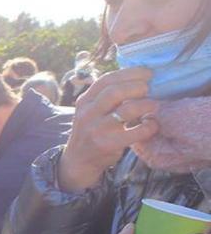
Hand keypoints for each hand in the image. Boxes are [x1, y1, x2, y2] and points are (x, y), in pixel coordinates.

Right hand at [58, 68, 159, 191]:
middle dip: (137, 87)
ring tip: (154, 105)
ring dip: (146, 105)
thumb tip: (137, 79)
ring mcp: (97, 129)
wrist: (79, 160)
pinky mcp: (109, 144)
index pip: (106, 80)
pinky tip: (152, 124)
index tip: (147, 73)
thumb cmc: (92, 131)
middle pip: (115, 92)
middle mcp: (88, 113)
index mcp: (85, 101)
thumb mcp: (90, 110)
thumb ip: (105, 96)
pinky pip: (136, 132)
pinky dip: (150, 126)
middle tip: (150, 89)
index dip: (129, 73)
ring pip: (126, 110)